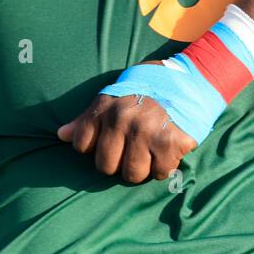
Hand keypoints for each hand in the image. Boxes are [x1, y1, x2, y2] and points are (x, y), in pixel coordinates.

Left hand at [58, 66, 198, 182]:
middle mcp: (123, 119)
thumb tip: (61, 135)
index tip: (113, 139)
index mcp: (106, 107)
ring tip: (151, 151)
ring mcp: (147, 132)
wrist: (192, 79)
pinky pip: (160, 172)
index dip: (96, 147)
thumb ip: (88, 118)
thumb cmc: (149, 91)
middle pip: (106, 167)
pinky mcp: (170, 142)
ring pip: (133, 175)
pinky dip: (165, 166)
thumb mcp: (114, 96)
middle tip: (135, 149)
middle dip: (120, 163)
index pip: (82, 145)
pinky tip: (168, 150)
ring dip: (144, 168)